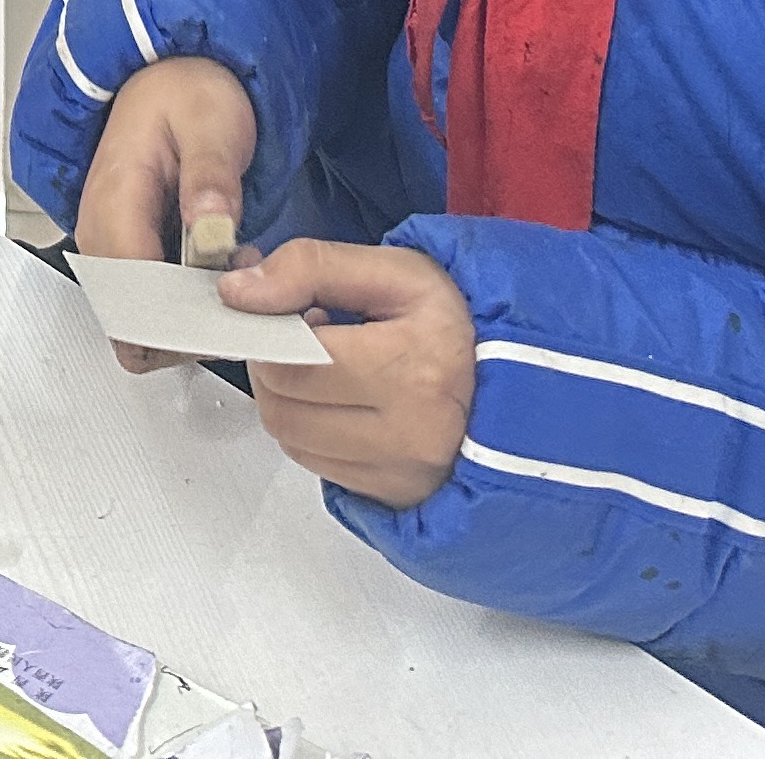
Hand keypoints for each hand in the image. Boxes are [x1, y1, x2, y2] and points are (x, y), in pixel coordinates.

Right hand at [79, 56, 257, 370]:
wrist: (172, 75)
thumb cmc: (190, 94)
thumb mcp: (214, 122)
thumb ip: (211, 176)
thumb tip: (210, 229)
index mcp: (114, 196)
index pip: (128, 291)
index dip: (175, 319)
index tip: (225, 314)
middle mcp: (99, 228)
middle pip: (126, 317)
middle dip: (184, 326)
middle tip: (238, 292)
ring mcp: (109, 242)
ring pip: (136, 317)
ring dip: (187, 315)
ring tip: (233, 273)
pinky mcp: (125, 249)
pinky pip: (147, 299)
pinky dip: (184, 303)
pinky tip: (219, 273)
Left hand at [232, 237, 476, 510]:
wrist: (524, 379)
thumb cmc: (461, 323)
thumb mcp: (395, 271)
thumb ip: (311, 267)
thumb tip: (239, 290)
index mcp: (412, 370)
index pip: (292, 362)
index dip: (269, 331)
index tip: (273, 313)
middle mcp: (409, 435)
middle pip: (283, 407)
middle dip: (274, 364)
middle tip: (303, 334)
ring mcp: (402, 475)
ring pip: (292, 441)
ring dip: (290, 399)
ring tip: (328, 367)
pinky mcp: (394, 497)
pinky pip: (318, 467)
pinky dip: (313, 431)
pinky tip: (342, 402)